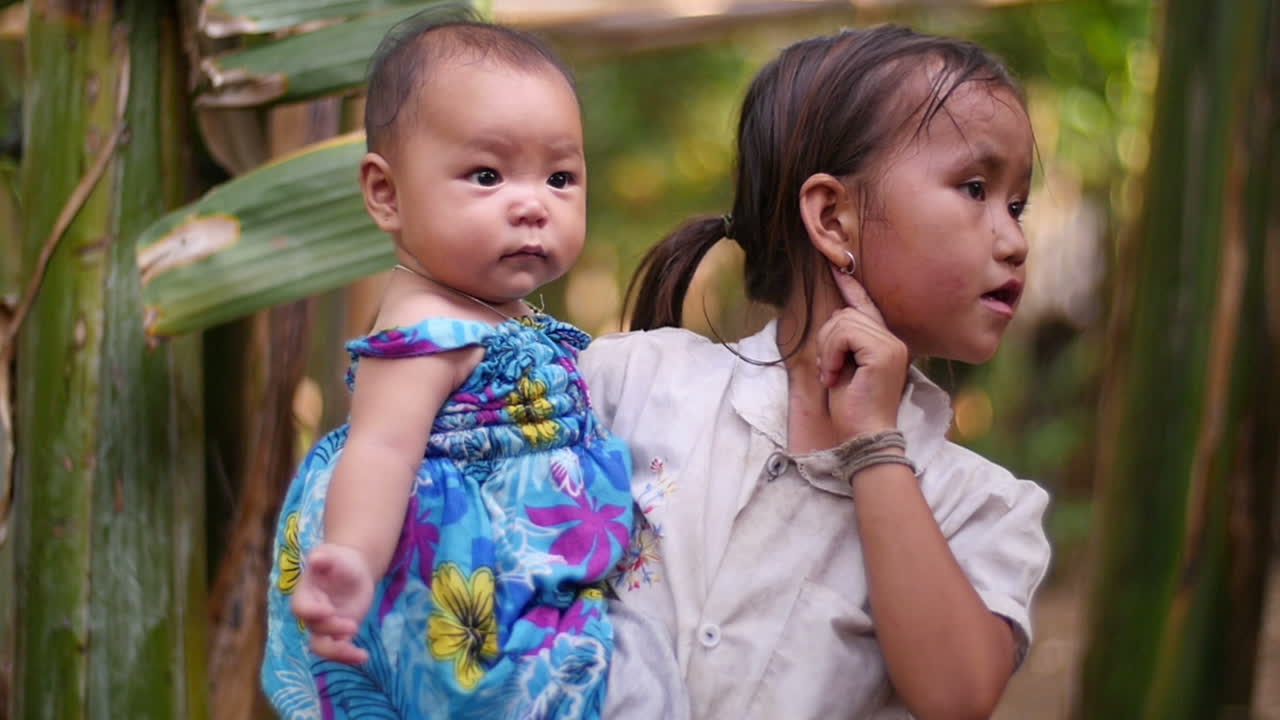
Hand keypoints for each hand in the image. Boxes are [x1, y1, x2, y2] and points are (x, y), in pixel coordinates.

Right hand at [291, 543, 374, 663]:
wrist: (352, 571)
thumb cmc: (339, 561)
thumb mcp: (333, 555)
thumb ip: (325, 557)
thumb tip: (316, 557)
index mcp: (306, 594)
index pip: (301, 608)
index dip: (312, 612)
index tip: (329, 610)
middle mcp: (312, 614)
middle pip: (314, 629)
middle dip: (332, 629)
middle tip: (352, 625)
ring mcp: (325, 626)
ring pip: (321, 647)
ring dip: (338, 652)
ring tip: (358, 652)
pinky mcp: (338, 634)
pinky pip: (338, 650)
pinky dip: (349, 656)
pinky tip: (363, 656)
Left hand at [817, 268, 909, 437]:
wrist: (865, 436)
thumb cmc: (853, 410)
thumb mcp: (845, 368)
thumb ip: (845, 342)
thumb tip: (835, 318)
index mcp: (886, 343)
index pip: (867, 306)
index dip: (851, 286)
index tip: (837, 267)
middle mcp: (893, 340)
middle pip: (846, 313)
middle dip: (827, 339)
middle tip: (829, 371)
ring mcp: (891, 344)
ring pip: (843, 321)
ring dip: (827, 349)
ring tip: (833, 375)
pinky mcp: (883, 352)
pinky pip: (844, 333)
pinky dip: (832, 353)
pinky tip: (836, 375)